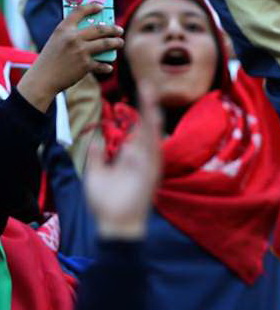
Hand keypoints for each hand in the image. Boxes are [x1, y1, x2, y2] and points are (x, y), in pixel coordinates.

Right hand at [17, 4, 123, 110]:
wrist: (42, 80)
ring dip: (116, 43)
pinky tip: (108, 67)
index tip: (101, 6)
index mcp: (63, 29)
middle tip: (119, 30)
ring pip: (106, 43)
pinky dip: (106, 66)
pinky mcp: (86, 65)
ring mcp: (80, 51)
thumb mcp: (56, 42)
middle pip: (100, 28)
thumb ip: (71, 35)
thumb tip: (96, 32)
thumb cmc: (49, 60)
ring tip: (119, 43)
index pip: (79, 11)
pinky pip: (102, 64)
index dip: (91, 7)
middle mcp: (73, 38)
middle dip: (113, 29)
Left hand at [84, 86, 161, 239]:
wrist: (114, 225)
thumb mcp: (96, 176)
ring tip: (151, 94)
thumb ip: (97, 157)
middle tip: (147, 85)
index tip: (136, 94)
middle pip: (146, 126)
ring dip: (152, 114)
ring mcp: (148, 163)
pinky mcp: (150, 172)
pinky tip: (153, 118)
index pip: (137, 130)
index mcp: (132, 157)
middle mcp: (142, 157)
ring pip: (151, 133)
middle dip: (147, 106)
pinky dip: (153, 133)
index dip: (137, 113)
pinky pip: (153, 148)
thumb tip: (96, 139)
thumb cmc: (106, 204)